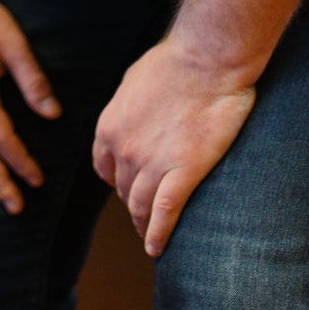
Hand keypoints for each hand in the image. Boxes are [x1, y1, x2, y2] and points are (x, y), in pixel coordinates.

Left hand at [93, 38, 254, 256]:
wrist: (205, 60)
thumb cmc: (174, 63)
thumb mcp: (133, 84)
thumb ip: (129, 109)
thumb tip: (133, 120)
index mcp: (109, 127)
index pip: (104, 168)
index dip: (116, 182)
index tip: (128, 190)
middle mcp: (124, 149)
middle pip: (124, 190)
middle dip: (132, 205)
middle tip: (143, 218)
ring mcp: (152, 162)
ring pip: (142, 206)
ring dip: (143, 225)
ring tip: (149, 239)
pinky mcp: (184, 171)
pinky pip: (166, 212)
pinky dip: (159, 234)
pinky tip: (158, 249)